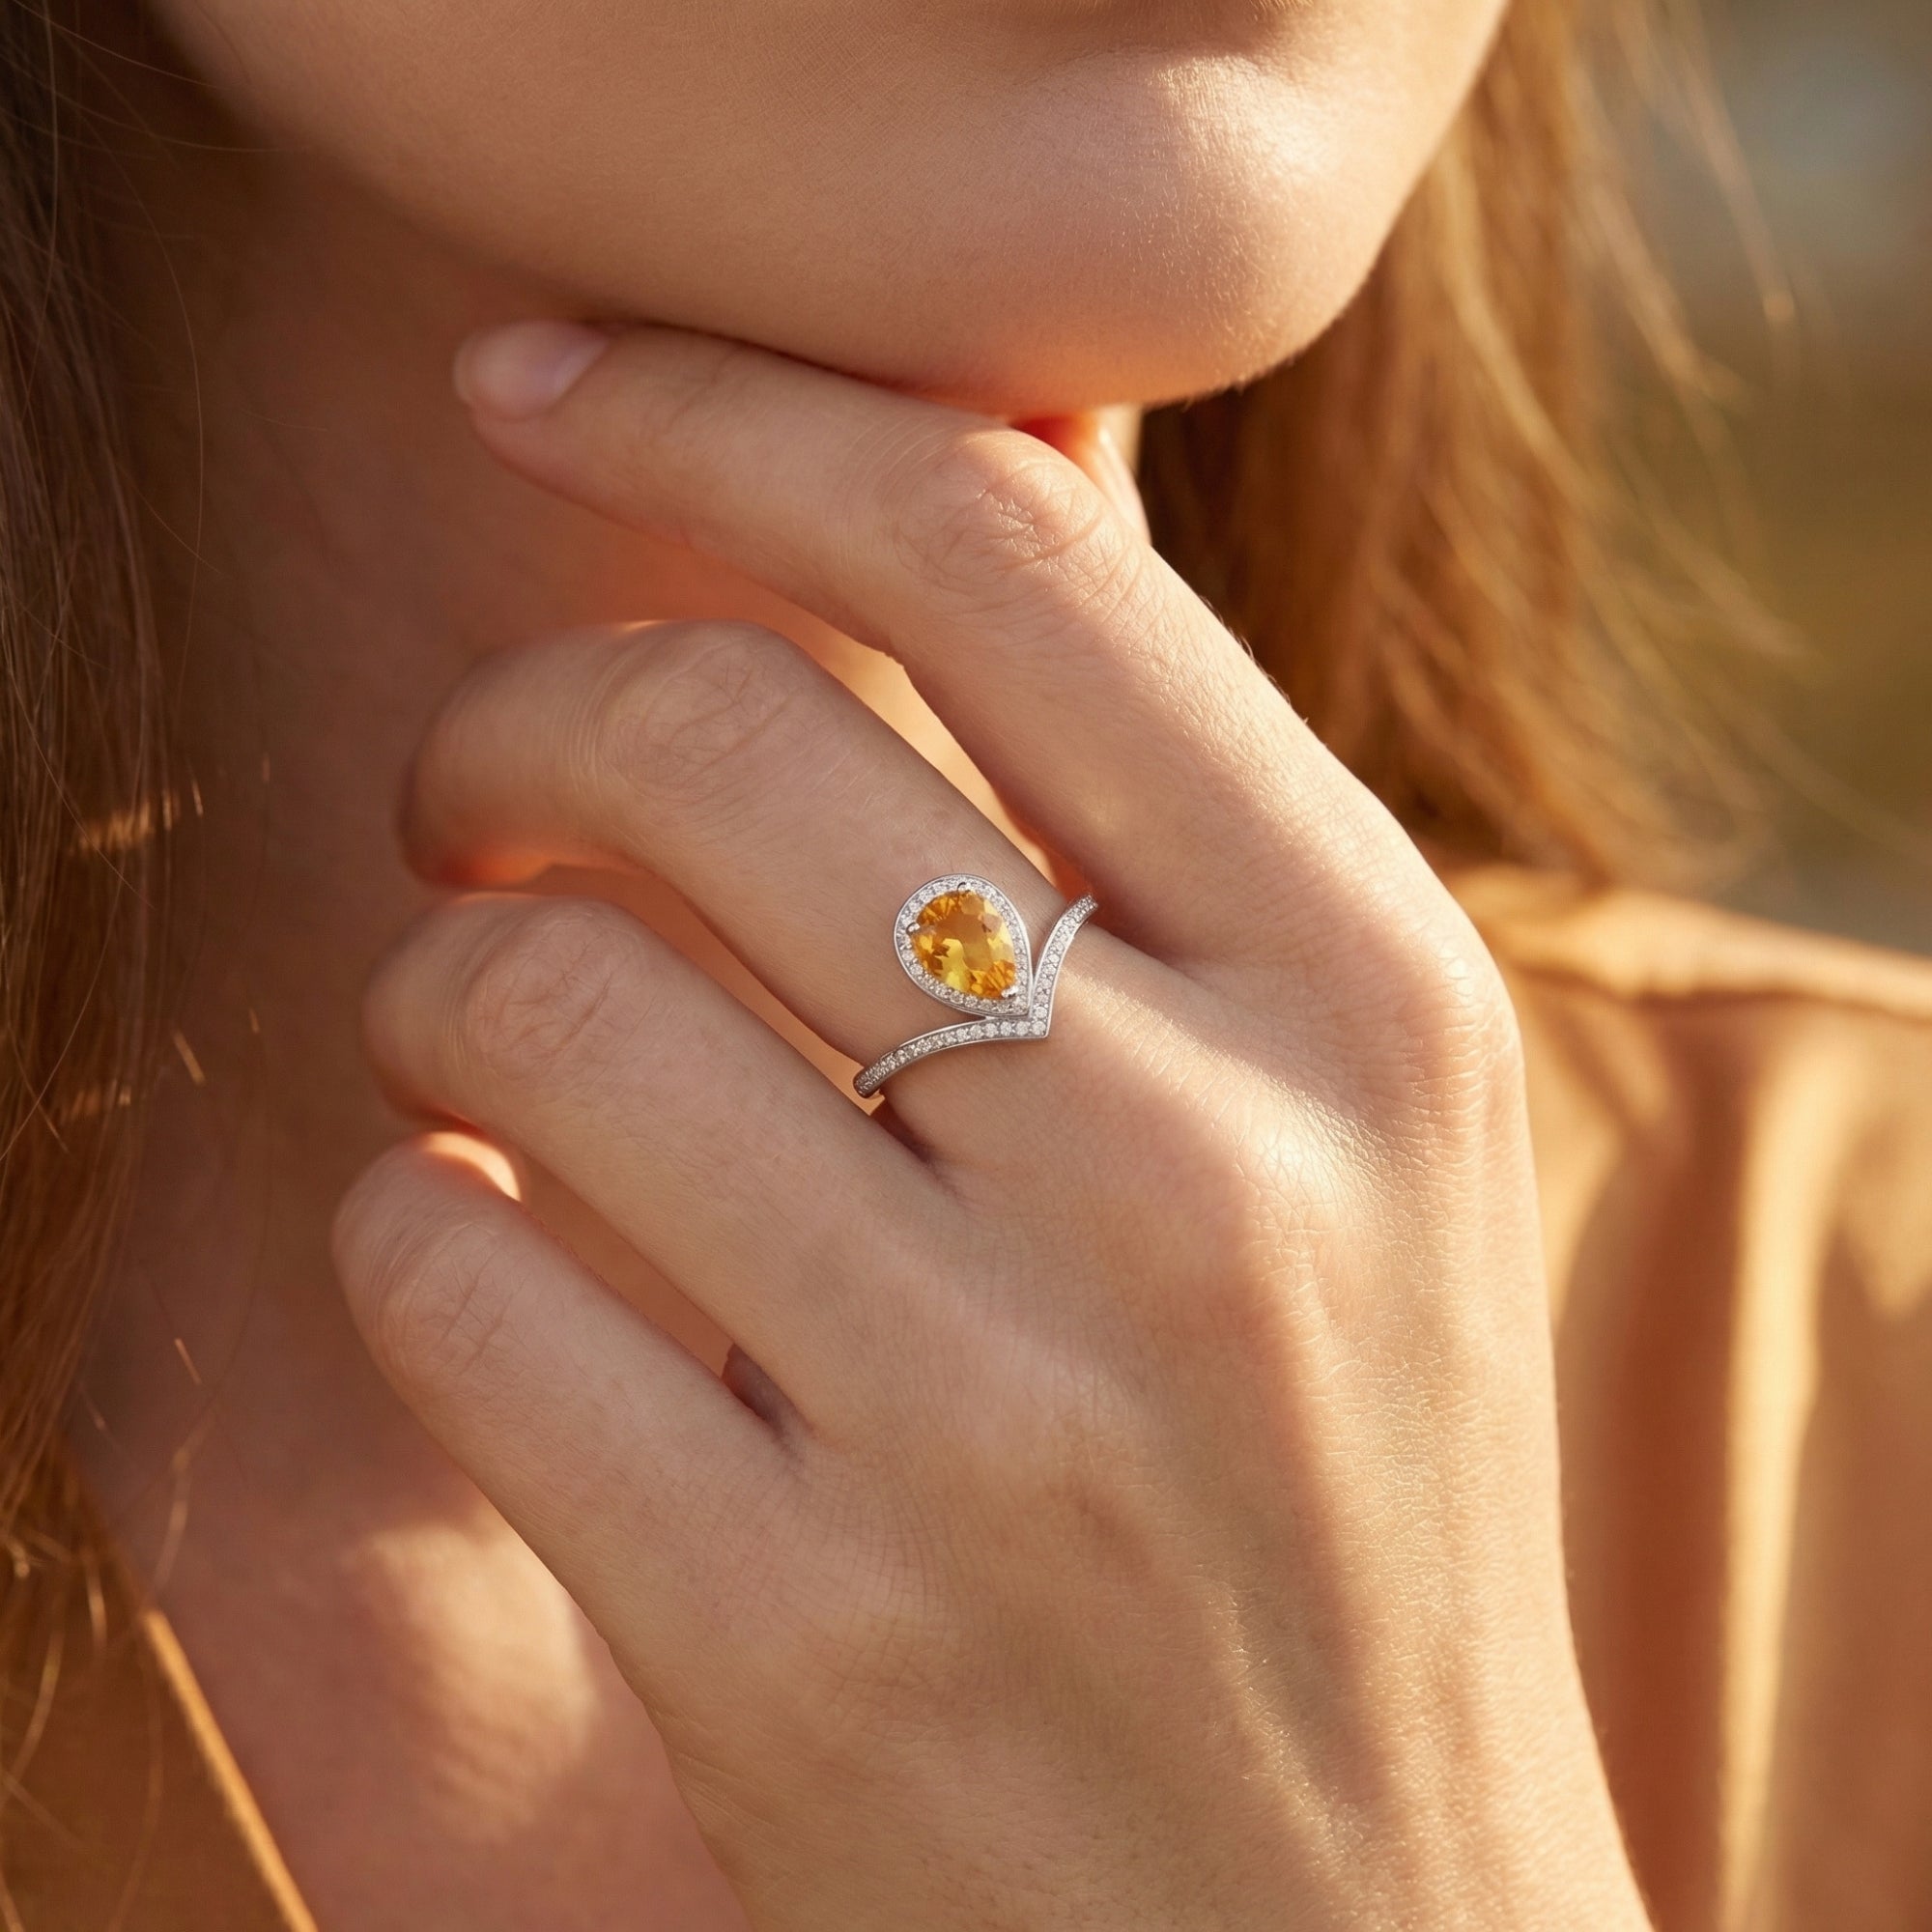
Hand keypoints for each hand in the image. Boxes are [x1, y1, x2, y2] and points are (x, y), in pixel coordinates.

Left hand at [334, 323, 1647, 1929]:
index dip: (722, 407)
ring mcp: (1009, 1418)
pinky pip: (452, 1282)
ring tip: (493, 1064)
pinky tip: (513, 1282)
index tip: (539, 381)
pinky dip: (422, 1240)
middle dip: (509, 728)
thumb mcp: (1348, 1108)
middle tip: (482, 802)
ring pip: (530, 1008)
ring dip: (438, 998)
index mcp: (1376, 994)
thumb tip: (992, 442)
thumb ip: (1161, 783)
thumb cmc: (1332, 1481)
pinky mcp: (802, 1640)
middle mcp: (1215, 1173)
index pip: (994, 545)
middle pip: (705, 737)